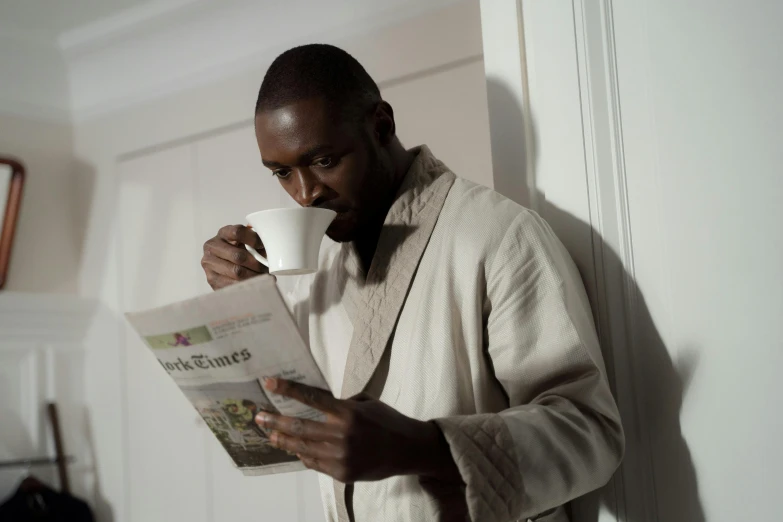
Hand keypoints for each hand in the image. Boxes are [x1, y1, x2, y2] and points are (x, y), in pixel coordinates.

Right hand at [201, 224, 266, 289]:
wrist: (227, 269)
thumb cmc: (242, 252)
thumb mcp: (248, 243)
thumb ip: (258, 242)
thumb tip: (273, 247)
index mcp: (223, 233)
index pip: (238, 232)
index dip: (254, 240)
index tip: (265, 247)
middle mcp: (212, 246)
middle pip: (238, 255)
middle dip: (256, 263)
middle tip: (267, 268)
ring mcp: (209, 263)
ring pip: (236, 271)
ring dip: (254, 275)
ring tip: (265, 277)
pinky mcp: (212, 279)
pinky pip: (232, 284)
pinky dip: (247, 285)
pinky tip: (256, 284)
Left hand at [255, 378, 460, 483]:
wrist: (408, 450)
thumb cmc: (388, 421)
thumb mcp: (366, 403)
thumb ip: (341, 403)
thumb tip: (316, 402)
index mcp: (348, 413)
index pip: (311, 398)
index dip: (288, 390)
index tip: (269, 383)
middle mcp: (342, 435)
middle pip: (299, 426)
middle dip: (275, 420)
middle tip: (259, 415)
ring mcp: (340, 456)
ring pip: (302, 447)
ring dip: (283, 439)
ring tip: (270, 433)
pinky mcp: (341, 473)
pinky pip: (314, 463)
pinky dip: (302, 454)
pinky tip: (293, 448)